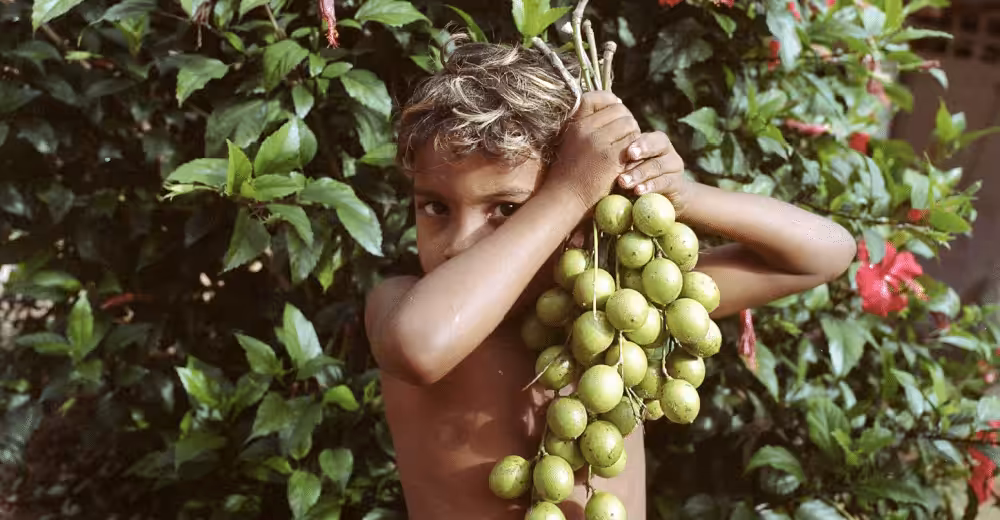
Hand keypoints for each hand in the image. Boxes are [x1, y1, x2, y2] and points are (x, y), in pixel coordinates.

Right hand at [543, 91, 640, 211]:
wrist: (564, 200)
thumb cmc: (567, 174)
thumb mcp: (570, 142)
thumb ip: (586, 125)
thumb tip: (616, 105)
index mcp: (573, 122)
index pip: (598, 97)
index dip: (611, 102)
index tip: (616, 111)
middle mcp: (584, 128)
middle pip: (620, 111)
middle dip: (626, 122)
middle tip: (625, 138)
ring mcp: (598, 142)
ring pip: (630, 125)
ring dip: (633, 136)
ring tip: (627, 149)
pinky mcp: (611, 157)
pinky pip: (634, 142)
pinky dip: (636, 150)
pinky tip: (629, 160)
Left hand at [617, 131, 689, 214]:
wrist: (661, 200)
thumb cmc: (635, 179)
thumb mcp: (626, 168)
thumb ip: (619, 160)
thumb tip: (599, 156)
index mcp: (653, 142)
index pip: (649, 135)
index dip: (641, 142)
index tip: (628, 151)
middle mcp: (666, 151)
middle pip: (659, 145)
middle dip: (643, 151)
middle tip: (628, 157)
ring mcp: (674, 167)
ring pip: (658, 165)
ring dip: (640, 173)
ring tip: (624, 182)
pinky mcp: (678, 184)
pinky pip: (665, 182)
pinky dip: (650, 186)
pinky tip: (638, 191)